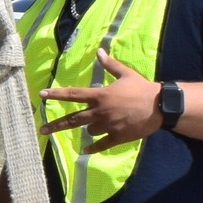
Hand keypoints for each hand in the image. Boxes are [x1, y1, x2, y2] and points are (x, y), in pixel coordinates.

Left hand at [39, 47, 162, 150]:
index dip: (56, 94)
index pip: (73, 94)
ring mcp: (108, 125)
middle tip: (42, 130)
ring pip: (89, 130)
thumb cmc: (142, 88)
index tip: (41, 95)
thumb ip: (109, 64)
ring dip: (90, 128)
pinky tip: (85, 151)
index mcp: (100, 95)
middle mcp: (100, 111)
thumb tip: (99, 51)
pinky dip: (92, 148)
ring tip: (102, 123)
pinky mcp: (117, 136)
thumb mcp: (125, 74)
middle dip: (56, 125)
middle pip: (73, 119)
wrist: (160, 106)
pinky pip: (101, 145)